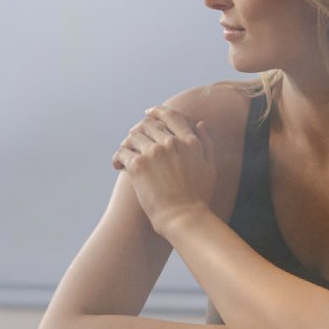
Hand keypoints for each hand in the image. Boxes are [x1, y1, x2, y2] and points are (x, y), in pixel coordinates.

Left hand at [113, 105, 216, 238]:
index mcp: (189, 141)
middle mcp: (171, 143)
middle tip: (133, 142)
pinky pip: (122, 152)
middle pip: (147, 125)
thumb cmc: (198, 197)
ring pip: (132, 137)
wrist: (184, 217)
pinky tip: (118, 166)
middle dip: (139, 131)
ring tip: (125, 156)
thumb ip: (206, 143)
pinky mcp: (138, 165)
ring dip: (127, 144)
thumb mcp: (210, 167)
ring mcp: (154, 152)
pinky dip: (118, 158)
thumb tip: (200, 124)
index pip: (171, 116)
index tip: (148, 112)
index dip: (157, 111)